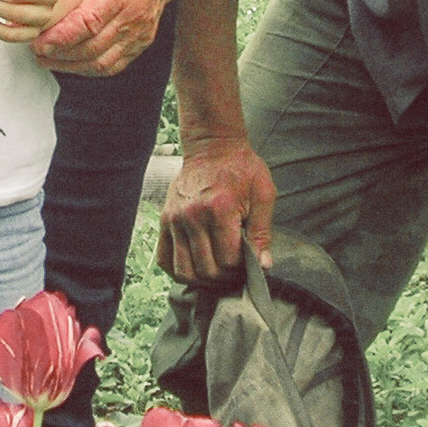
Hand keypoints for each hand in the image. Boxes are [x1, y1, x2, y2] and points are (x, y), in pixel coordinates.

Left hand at [31, 0, 178, 75]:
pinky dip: (90, 69)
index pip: (89, 22)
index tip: (40, 42)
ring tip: (49, 59)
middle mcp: (132, 15)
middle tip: (38, 50)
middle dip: (60, 54)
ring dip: (72, 66)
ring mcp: (139, 32)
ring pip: (102, 62)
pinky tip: (73, 63)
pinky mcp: (141, 43)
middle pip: (92, 47)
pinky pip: (114, 66)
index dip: (62, 37)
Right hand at [157, 138, 276, 283]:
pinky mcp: (164, 220)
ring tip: (216, 271)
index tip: (248, 264)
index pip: (228, 260)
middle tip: (235, 271)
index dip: (241, 269)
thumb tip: (263, 266)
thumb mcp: (263, 194)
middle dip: (224, 278)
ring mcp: (174, 219)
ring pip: (183, 271)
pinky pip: (164, 259)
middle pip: (206, 270)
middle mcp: (192, 216)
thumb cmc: (241, 169)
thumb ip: (262, 232)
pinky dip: (178, 270)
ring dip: (202, 280)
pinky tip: (195, 265)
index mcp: (219, 209)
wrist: (212, 146)